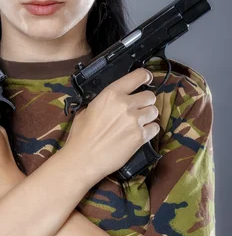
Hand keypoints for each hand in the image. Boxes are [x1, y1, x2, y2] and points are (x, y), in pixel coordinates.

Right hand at [63, 68, 159, 187]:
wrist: (83, 159)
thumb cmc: (81, 136)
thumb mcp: (86, 110)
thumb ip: (102, 101)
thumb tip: (110, 100)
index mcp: (111, 94)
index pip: (137, 76)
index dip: (145, 76)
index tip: (147, 78)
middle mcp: (125, 104)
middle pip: (150, 96)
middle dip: (146, 101)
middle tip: (139, 108)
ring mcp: (134, 121)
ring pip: (154, 111)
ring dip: (148, 115)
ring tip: (139, 122)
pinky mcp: (140, 137)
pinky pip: (155, 128)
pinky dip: (150, 130)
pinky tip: (141, 133)